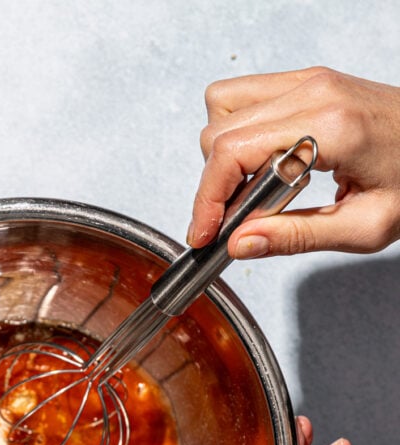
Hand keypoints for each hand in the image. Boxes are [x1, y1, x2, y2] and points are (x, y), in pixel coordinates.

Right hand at [188, 67, 399, 256]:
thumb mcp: (364, 228)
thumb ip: (295, 237)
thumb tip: (240, 243)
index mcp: (331, 128)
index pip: (233, 152)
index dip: (207, 198)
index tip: (204, 233)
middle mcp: (315, 91)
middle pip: (218, 131)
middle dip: (212, 185)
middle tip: (232, 221)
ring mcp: (309, 79)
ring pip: (221, 107)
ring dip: (221, 155)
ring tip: (249, 190)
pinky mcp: (307, 80)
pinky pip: (242, 97)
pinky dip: (235, 133)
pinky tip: (258, 163)